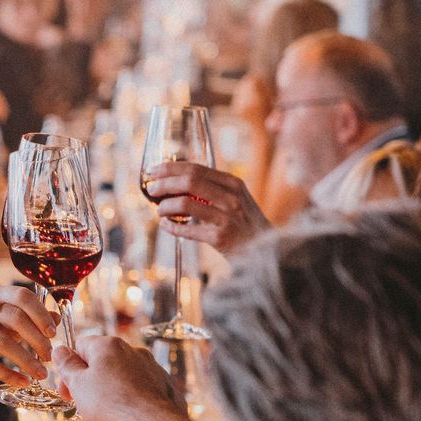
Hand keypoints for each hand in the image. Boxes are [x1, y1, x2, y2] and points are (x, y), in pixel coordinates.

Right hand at [0, 286, 56, 387]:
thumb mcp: (10, 323)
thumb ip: (32, 319)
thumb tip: (57, 318)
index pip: (22, 296)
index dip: (40, 314)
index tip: (53, 333)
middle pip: (14, 317)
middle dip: (36, 339)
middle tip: (49, 356)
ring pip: (2, 341)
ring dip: (26, 360)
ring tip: (41, 374)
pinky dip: (9, 374)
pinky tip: (23, 382)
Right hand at [53, 332, 188, 420]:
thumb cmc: (111, 404)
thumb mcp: (78, 385)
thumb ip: (67, 365)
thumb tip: (59, 350)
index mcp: (107, 345)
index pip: (80, 346)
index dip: (70, 368)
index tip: (67, 389)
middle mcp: (131, 350)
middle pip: (102, 361)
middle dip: (90, 381)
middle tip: (83, 404)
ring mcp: (150, 366)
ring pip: (122, 375)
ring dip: (111, 390)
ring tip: (107, 414)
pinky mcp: (163, 383)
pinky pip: (140, 387)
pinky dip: (132, 397)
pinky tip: (128, 414)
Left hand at [143, 162, 268, 257]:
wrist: (269, 252)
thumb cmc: (246, 226)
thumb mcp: (237, 200)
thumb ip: (214, 190)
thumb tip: (176, 184)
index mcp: (233, 183)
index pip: (196, 168)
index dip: (171, 168)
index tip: (154, 171)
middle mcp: (232, 197)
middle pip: (189, 181)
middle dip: (164, 183)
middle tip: (151, 189)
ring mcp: (228, 217)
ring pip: (185, 204)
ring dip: (165, 206)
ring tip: (159, 210)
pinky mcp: (221, 238)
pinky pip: (188, 230)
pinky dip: (172, 227)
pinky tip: (166, 226)